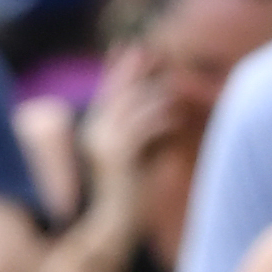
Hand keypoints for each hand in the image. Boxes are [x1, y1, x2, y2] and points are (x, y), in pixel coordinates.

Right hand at [79, 43, 187, 205]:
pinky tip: (174, 117)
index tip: (128, 46)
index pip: (108, 92)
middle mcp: (96, 133)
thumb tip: (169, 113)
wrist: (113, 225)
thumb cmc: (132, 196)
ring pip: (131, 108)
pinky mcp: (118, 157)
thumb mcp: (142, 158)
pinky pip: (141, 130)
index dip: (119, 69)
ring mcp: (105, 144)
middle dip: (136, 70)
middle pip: (118, 92)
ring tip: (173, 87)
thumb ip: (150, 134)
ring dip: (153, 95)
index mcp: (98, 131)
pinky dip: (159, 120)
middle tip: (153, 50)